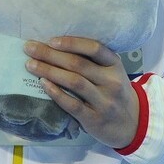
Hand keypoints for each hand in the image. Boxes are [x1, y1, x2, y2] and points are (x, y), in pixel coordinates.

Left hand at [23, 37, 139, 149]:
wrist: (134, 124)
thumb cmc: (115, 92)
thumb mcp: (112, 73)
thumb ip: (93, 62)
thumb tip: (56, 46)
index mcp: (115, 65)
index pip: (94, 48)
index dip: (72, 42)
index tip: (51, 40)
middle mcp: (111, 81)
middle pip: (78, 64)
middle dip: (50, 54)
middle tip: (29, 48)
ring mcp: (104, 101)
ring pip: (74, 82)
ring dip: (49, 71)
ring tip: (31, 65)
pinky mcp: (95, 119)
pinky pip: (72, 104)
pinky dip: (56, 93)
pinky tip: (43, 84)